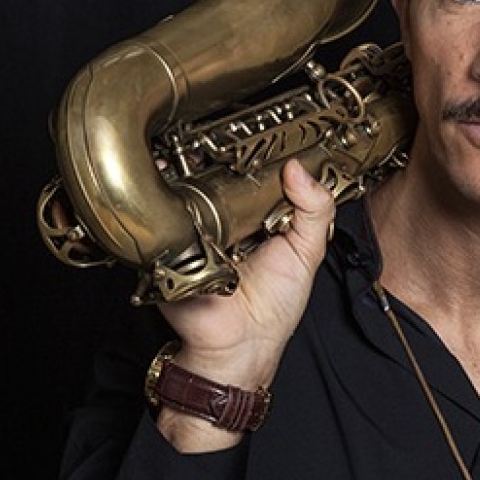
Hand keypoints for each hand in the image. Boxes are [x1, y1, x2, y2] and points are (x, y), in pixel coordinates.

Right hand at [157, 158, 334, 389]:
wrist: (238, 346)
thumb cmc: (274, 306)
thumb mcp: (307, 252)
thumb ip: (315, 210)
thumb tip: (298, 170)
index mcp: (257, 215)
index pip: (256, 172)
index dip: (261, 151)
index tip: (269, 133)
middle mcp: (224, 215)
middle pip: (219, 172)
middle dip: (225, 153)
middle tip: (235, 137)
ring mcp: (194, 224)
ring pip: (188, 184)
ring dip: (193, 168)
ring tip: (206, 156)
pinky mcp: (169, 239)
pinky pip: (164, 211)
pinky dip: (168, 195)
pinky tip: (178, 183)